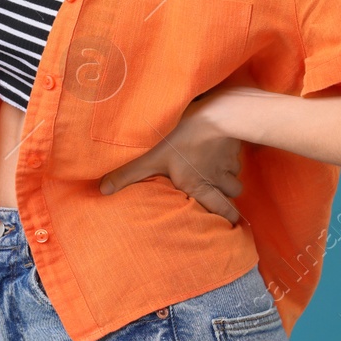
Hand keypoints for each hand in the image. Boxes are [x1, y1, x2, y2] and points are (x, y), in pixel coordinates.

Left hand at [97, 92, 243, 222]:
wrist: (216, 116)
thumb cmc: (181, 139)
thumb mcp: (152, 158)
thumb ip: (129, 174)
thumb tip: (103, 190)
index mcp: (198, 186)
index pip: (221, 211)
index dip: (228, 220)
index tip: (232, 225)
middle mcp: (217, 180)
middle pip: (233, 197)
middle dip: (231, 201)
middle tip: (229, 204)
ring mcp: (228, 163)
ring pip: (235, 176)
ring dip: (229, 175)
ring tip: (219, 171)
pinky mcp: (235, 145)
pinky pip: (236, 156)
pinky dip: (231, 155)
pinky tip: (222, 147)